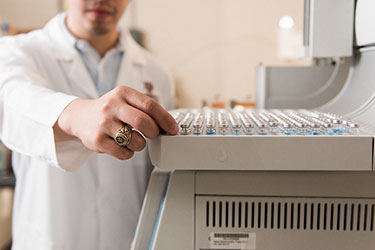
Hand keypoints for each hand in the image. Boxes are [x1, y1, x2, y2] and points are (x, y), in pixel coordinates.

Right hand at [54, 86, 177, 159]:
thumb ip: (145, 109)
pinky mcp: (97, 141)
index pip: (150, 105)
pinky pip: (124, 153)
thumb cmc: (111, 110)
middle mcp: (112, 106)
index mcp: (123, 93)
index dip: (166, 119)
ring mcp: (103, 124)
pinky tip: (123, 145)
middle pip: (143, 122)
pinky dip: (129, 152)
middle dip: (154, 132)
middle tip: (154, 134)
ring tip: (134, 139)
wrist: (80, 117)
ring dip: (141, 144)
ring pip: (135, 141)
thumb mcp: (126, 100)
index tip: (173, 129)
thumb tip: (169, 126)